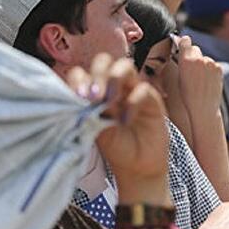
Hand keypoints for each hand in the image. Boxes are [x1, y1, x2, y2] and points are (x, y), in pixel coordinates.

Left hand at [67, 54, 169, 203]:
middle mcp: (113, 87)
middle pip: (103, 61)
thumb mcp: (95, 131)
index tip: (77, 96)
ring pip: (124, 66)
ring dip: (114, 78)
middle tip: (93, 96)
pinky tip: (126, 120)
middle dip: (97, 74)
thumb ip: (88, 112)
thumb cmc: (115, 148)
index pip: (83, 73)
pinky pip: (143, 89)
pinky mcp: (152, 100)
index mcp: (95, 93)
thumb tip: (78, 95)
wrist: (138, 167)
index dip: (78, 80)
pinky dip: (133, 102)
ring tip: (109, 100)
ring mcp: (133, 91)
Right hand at [176, 36, 222, 117]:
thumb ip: (182, 62)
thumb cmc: (188, 96)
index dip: (183, 44)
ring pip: (204, 57)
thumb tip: (183, 51)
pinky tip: (207, 81)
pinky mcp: (219, 68)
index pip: (185, 41)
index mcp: (186, 60)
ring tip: (200, 79)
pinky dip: (210, 70)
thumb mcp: (179, 77)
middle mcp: (199, 59)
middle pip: (195, 48)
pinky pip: (212, 64)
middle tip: (191, 69)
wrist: (204, 108)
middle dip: (193, 55)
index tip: (182, 46)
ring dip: (202, 64)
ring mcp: (211, 63)